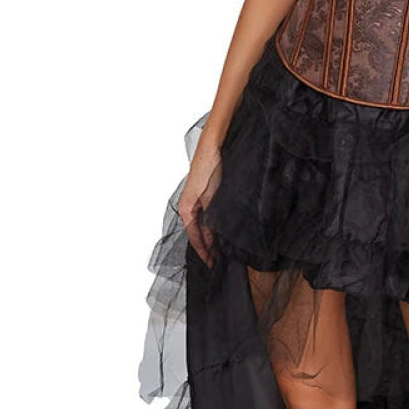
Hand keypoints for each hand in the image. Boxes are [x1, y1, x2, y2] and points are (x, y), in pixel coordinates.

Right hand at [177, 139, 223, 268]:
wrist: (214, 144)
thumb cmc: (209, 167)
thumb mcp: (211, 198)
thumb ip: (210, 220)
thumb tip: (213, 239)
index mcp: (186, 208)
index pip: (194, 236)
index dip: (203, 251)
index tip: (212, 264)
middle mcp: (190, 205)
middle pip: (198, 232)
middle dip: (208, 247)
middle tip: (219, 262)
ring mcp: (197, 199)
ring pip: (204, 224)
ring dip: (212, 237)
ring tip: (222, 251)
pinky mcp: (206, 194)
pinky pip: (207, 216)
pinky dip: (213, 226)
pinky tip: (222, 231)